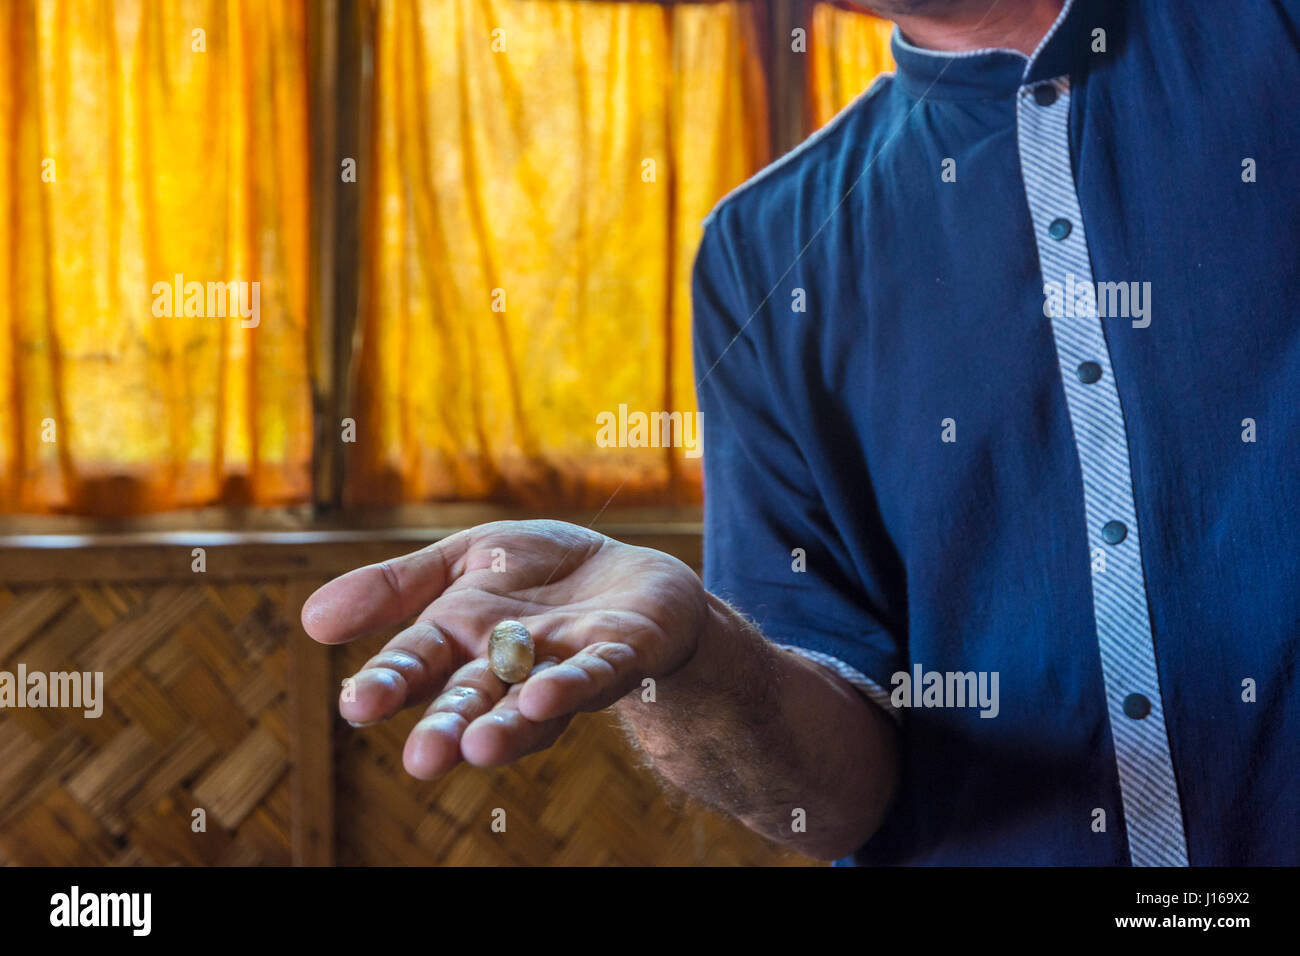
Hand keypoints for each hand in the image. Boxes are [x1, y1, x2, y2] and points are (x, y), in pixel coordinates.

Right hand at [300, 519, 706, 778]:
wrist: (626, 572)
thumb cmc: (535, 573)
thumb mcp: (461, 559)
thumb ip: (394, 588)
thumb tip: (310, 621)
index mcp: (459, 642)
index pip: (415, 665)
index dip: (388, 685)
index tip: (356, 705)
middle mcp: (506, 668)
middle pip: (470, 701)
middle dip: (448, 729)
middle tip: (423, 760)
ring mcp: (561, 667)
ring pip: (531, 704)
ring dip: (509, 727)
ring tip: (481, 746)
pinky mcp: (618, 656)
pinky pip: (595, 674)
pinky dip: (572, 686)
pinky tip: (546, 696)